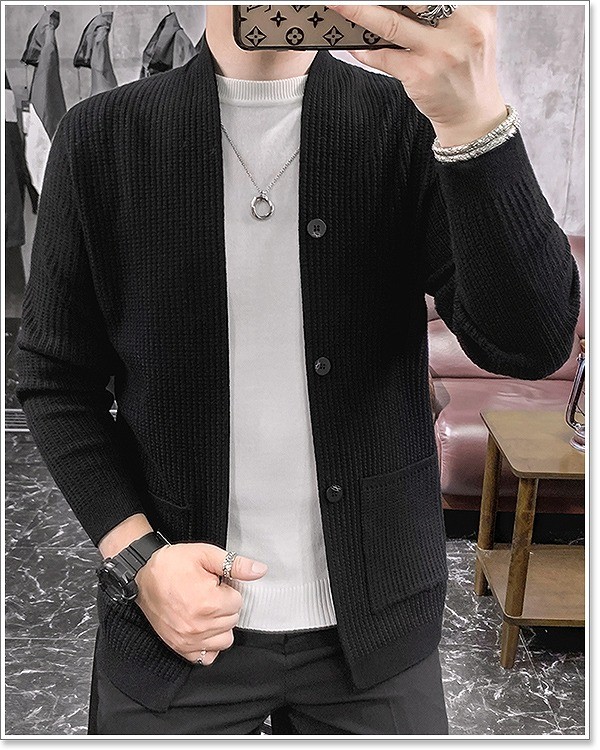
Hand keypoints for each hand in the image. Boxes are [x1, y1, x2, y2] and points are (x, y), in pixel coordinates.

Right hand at [135, 543, 267, 664]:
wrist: (142, 575)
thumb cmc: (172, 564)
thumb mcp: (206, 555)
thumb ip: (235, 564)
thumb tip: (259, 570)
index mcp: (208, 602)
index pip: (238, 602)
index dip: (228, 590)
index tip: (215, 584)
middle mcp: (199, 625)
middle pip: (233, 620)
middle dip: (225, 606)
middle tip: (209, 594)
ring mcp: (188, 640)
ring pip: (225, 639)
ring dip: (220, 625)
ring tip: (206, 610)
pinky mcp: (180, 647)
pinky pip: (207, 657)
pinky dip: (209, 645)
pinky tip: (203, 628)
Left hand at [328, 5, 506, 145]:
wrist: (472, 113)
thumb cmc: (466, 66)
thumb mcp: (472, 27)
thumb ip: (451, 7)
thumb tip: (401, 2)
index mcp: (478, 8)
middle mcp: (463, 26)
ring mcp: (440, 52)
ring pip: (390, 23)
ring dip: (358, 12)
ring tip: (339, 4)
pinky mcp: (420, 74)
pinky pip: (383, 57)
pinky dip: (364, 50)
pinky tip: (354, 45)